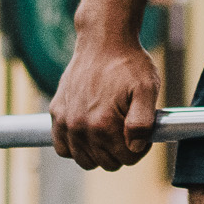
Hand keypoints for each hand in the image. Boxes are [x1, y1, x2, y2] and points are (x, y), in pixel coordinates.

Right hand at [49, 29, 159, 170]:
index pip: (126, 158)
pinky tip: (89, 133)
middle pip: (106, 162)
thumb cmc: (128, 63)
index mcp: (103, 124)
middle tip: (128, 129)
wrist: (104, 40)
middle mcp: (79, 127)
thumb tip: (135, 148)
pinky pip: (62, 147)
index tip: (143, 133)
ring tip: (111, 130)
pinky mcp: (56, 113)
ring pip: (84, 160)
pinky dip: (75, 147)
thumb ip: (143, 123)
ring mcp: (65, 121)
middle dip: (121, 151)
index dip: (140, 148)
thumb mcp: (147, 89)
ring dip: (99, 152)